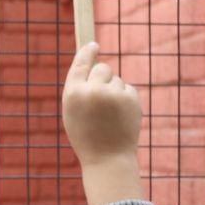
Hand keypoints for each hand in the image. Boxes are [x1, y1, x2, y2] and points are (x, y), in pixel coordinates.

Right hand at [62, 43, 143, 204]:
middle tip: (102, 99)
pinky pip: (127, 90)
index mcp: (73, 95)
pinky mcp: (131, 99)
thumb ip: (79, 89)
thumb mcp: (73, 113)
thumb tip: (94, 61)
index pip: (81, 63)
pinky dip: (125, 100)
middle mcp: (93, 91)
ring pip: (116, 80)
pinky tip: (120, 118)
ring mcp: (114, 95)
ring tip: (110, 117)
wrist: (108, 160)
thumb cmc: (86, 137)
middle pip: (102, 68)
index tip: (94, 45)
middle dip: (103, 77)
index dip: (87, 52)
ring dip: (114, 92)